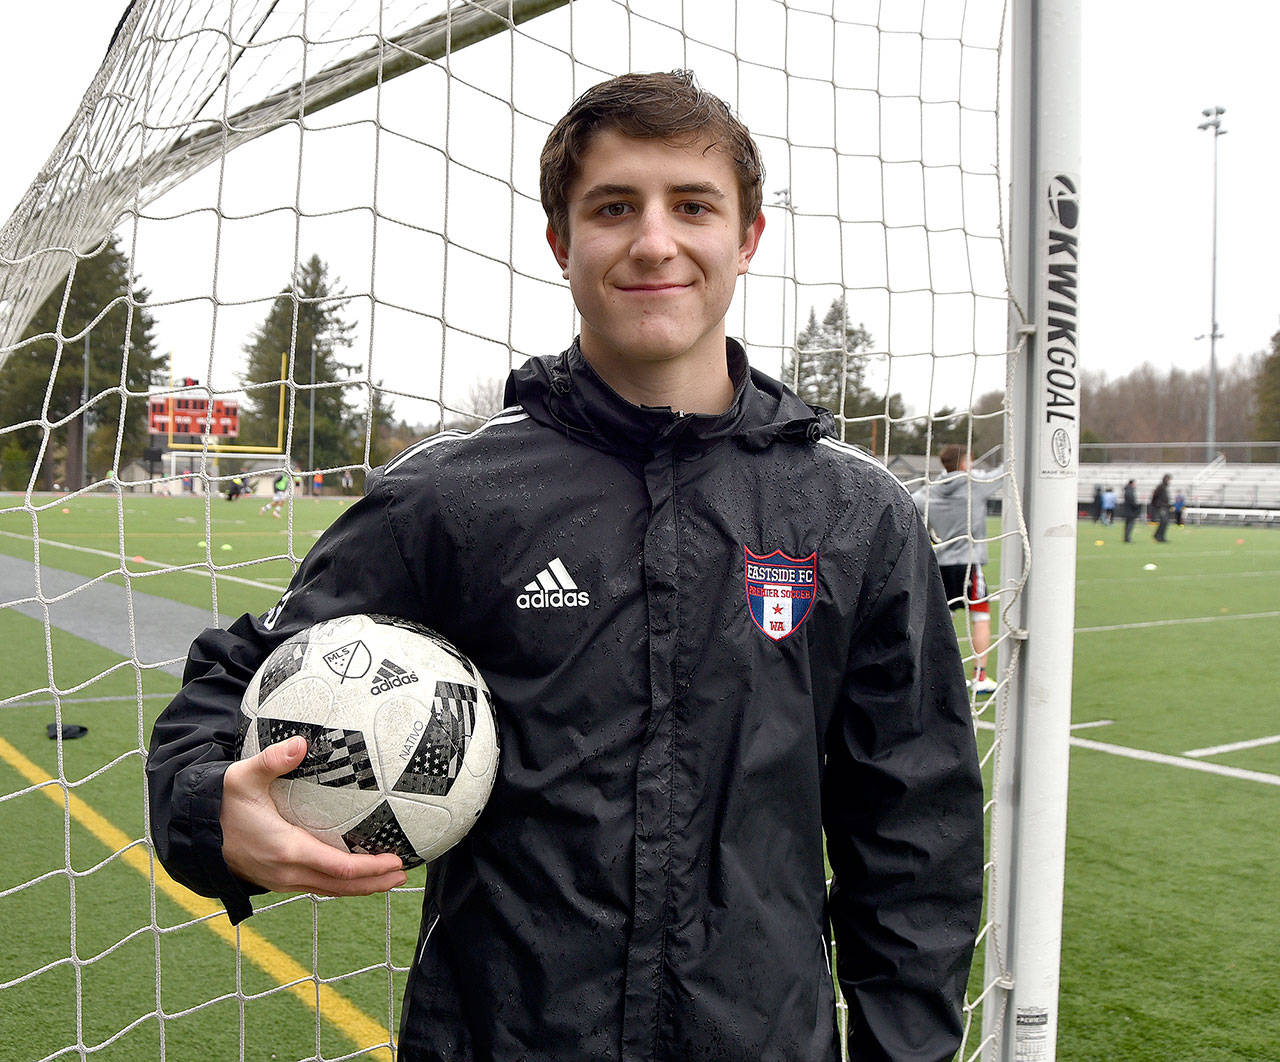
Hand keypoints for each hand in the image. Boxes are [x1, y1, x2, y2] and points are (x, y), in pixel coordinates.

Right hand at [220, 736, 407, 896]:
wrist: (195, 831)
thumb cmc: (222, 803)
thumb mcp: (243, 777)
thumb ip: (273, 760)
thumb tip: (300, 744)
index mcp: (286, 849)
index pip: (338, 867)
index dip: (369, 868)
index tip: (395, 860)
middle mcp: (287, 872)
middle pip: (340, 886)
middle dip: (374, 882)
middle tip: (403, 872)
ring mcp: (282, 881)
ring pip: (329, 890)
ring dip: (361, 888)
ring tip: (389, 878)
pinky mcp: (278, 881)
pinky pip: (317, 887)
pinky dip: (341, 884)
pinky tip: (356, 875)